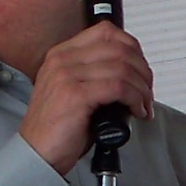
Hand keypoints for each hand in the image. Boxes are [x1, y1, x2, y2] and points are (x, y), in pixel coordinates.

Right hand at [17, 21, 153, 174]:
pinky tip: (136, 111)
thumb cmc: (58, 128)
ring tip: (144, 105)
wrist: (38, 153)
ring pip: (123, 68)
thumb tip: (132, 75)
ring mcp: (67, 76)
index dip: (133, 48)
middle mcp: (62, 60)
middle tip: (147, 91)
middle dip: (143, 71)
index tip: (141, 69)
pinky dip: (135, 99)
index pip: (106, 32)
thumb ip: (96, 75)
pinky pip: (119, 88)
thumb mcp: (74, 91)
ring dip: (143, 89)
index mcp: (61, 55)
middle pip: (119, 49)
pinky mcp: (75, 95)